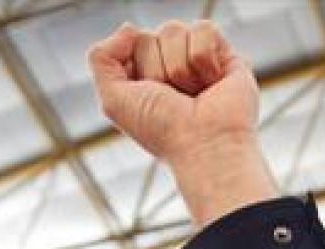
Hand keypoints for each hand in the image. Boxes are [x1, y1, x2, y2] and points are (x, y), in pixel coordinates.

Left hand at [88, 19, 257, 166]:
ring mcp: (196, 60)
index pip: (130, 43)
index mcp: (143, 77)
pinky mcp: (224, 54)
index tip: (148, 97)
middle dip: (157, 70)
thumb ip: (101, 57)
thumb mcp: (113, 99)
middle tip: (173, 99)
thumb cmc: (161, 130)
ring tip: (193, 94)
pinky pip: (203, 29)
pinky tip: (211, 84)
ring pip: (174, 31)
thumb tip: (130, 28)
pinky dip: (203, 59)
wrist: (204, 145)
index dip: (136, 68)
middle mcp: (169, 67)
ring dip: (179, 68)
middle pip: (150, 36)